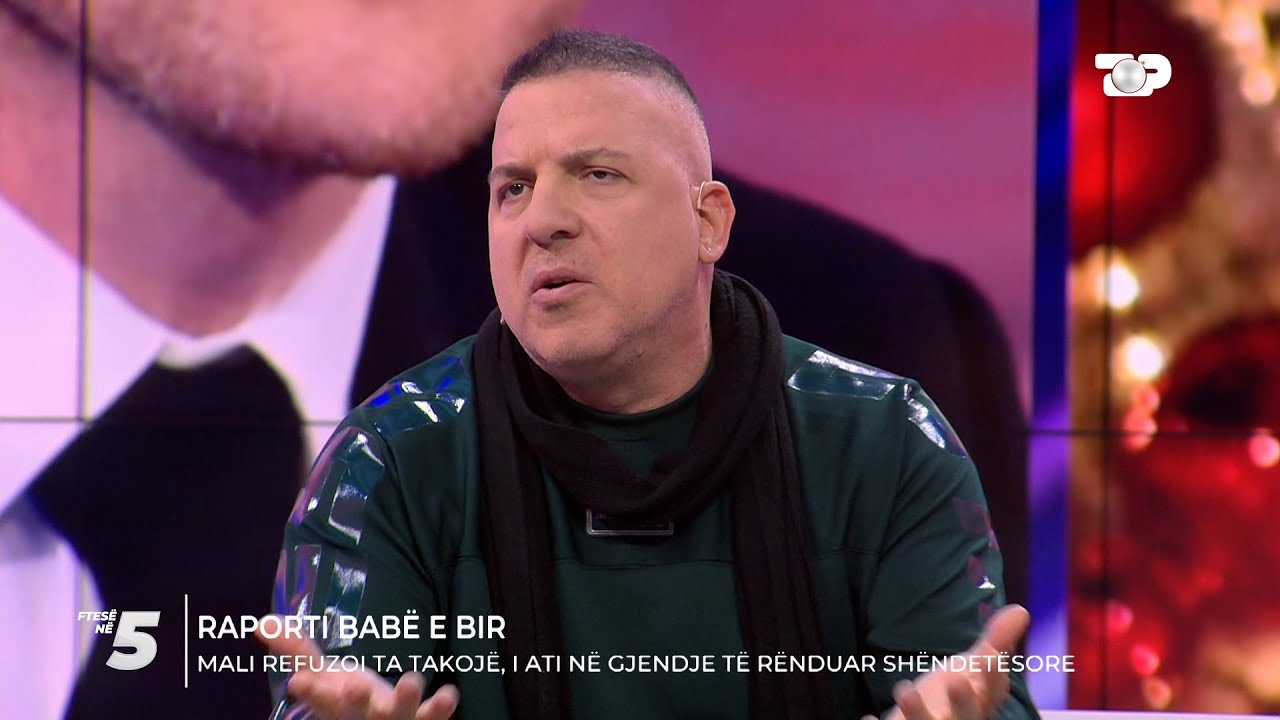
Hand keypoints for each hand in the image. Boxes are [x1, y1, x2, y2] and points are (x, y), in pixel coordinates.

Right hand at [256, 621, 459, 719]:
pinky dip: (441, 708)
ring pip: (396, 715)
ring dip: (404, 700)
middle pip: (352, 715)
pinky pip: (432, 718)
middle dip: (352, 704)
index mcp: (334, 705)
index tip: (299, 682)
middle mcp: (360, 718)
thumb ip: (296, 649)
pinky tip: (450, 693)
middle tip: (352, 688)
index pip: (318, 697)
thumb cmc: (348, 700)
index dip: (311, 690)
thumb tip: (263, 622)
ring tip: (411, 679)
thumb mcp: (322, 676)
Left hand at [868, 604, 1030, 719]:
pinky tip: (867, 717)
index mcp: (978, 704)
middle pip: (967, 718)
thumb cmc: (956, 699)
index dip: (992, 676)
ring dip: (918, 713)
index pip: (992, 692)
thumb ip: (995, 642)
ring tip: (905, 689)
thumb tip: (1022, 610)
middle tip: (957, 680)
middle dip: (964, 704)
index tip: (988, 655)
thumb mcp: (974, 670)